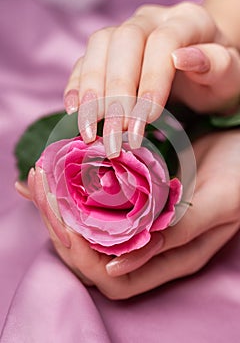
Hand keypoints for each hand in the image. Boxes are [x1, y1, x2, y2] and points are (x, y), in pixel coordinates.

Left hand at [16, 130, 239, 298]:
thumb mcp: (217, 203)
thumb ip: (176, 235)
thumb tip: (116, 265)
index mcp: (171, 256)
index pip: (112, 276)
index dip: (81, 254)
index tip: (60, 217)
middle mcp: (151, 245)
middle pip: (91, 253)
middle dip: (59, 225)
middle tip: (38, 188)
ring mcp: (141, 221)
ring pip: (87, 228)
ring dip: (59, 206)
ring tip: (37, 179)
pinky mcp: (135, 198)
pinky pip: (95, 201)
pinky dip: (70, 189)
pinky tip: (52, 173)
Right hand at [63, 3, 239, 157]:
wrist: (201, 71)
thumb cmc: (215, 77)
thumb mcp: (228, 75)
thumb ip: (215, 63)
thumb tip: (181, 57)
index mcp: (187, 20)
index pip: (163, 41)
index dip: (151, 79)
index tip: (146, 120)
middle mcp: (150, 21)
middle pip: (123, 43)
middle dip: (116, 93)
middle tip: (114, 135)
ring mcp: (124, 33)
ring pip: (97, 48)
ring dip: (89, 91)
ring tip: (89, 128)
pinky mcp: (107, 52)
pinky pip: (84, 61)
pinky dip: (76, 87)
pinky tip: (74, 112)